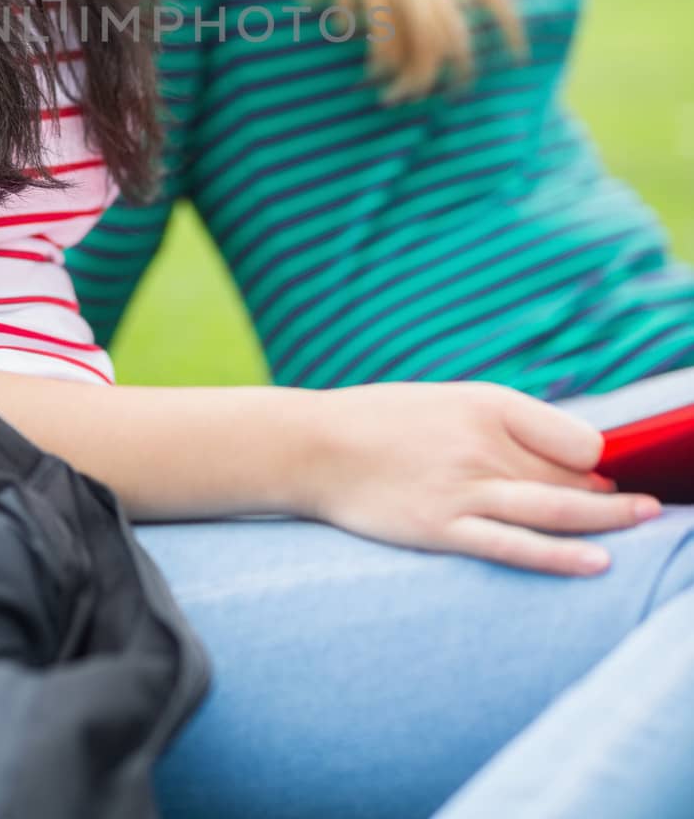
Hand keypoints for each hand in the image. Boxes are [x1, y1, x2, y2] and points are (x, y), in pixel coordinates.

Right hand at [300, 381, 660, 575]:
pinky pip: (514, 546)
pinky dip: (560, 555)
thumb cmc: (382, 423)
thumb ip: (501, 425)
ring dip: (607, 518)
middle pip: (568, 474)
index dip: (594, 458)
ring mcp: (463, 489)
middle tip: (649, 506)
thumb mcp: (445, 402)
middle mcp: (481, 444)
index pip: (569, 434)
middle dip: (611, 493)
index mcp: (484, 404)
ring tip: (645, 522)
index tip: (603, 475)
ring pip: (554, 508)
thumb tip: (563, 457)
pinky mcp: (442, 529)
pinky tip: (596, 561)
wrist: (314, 446)